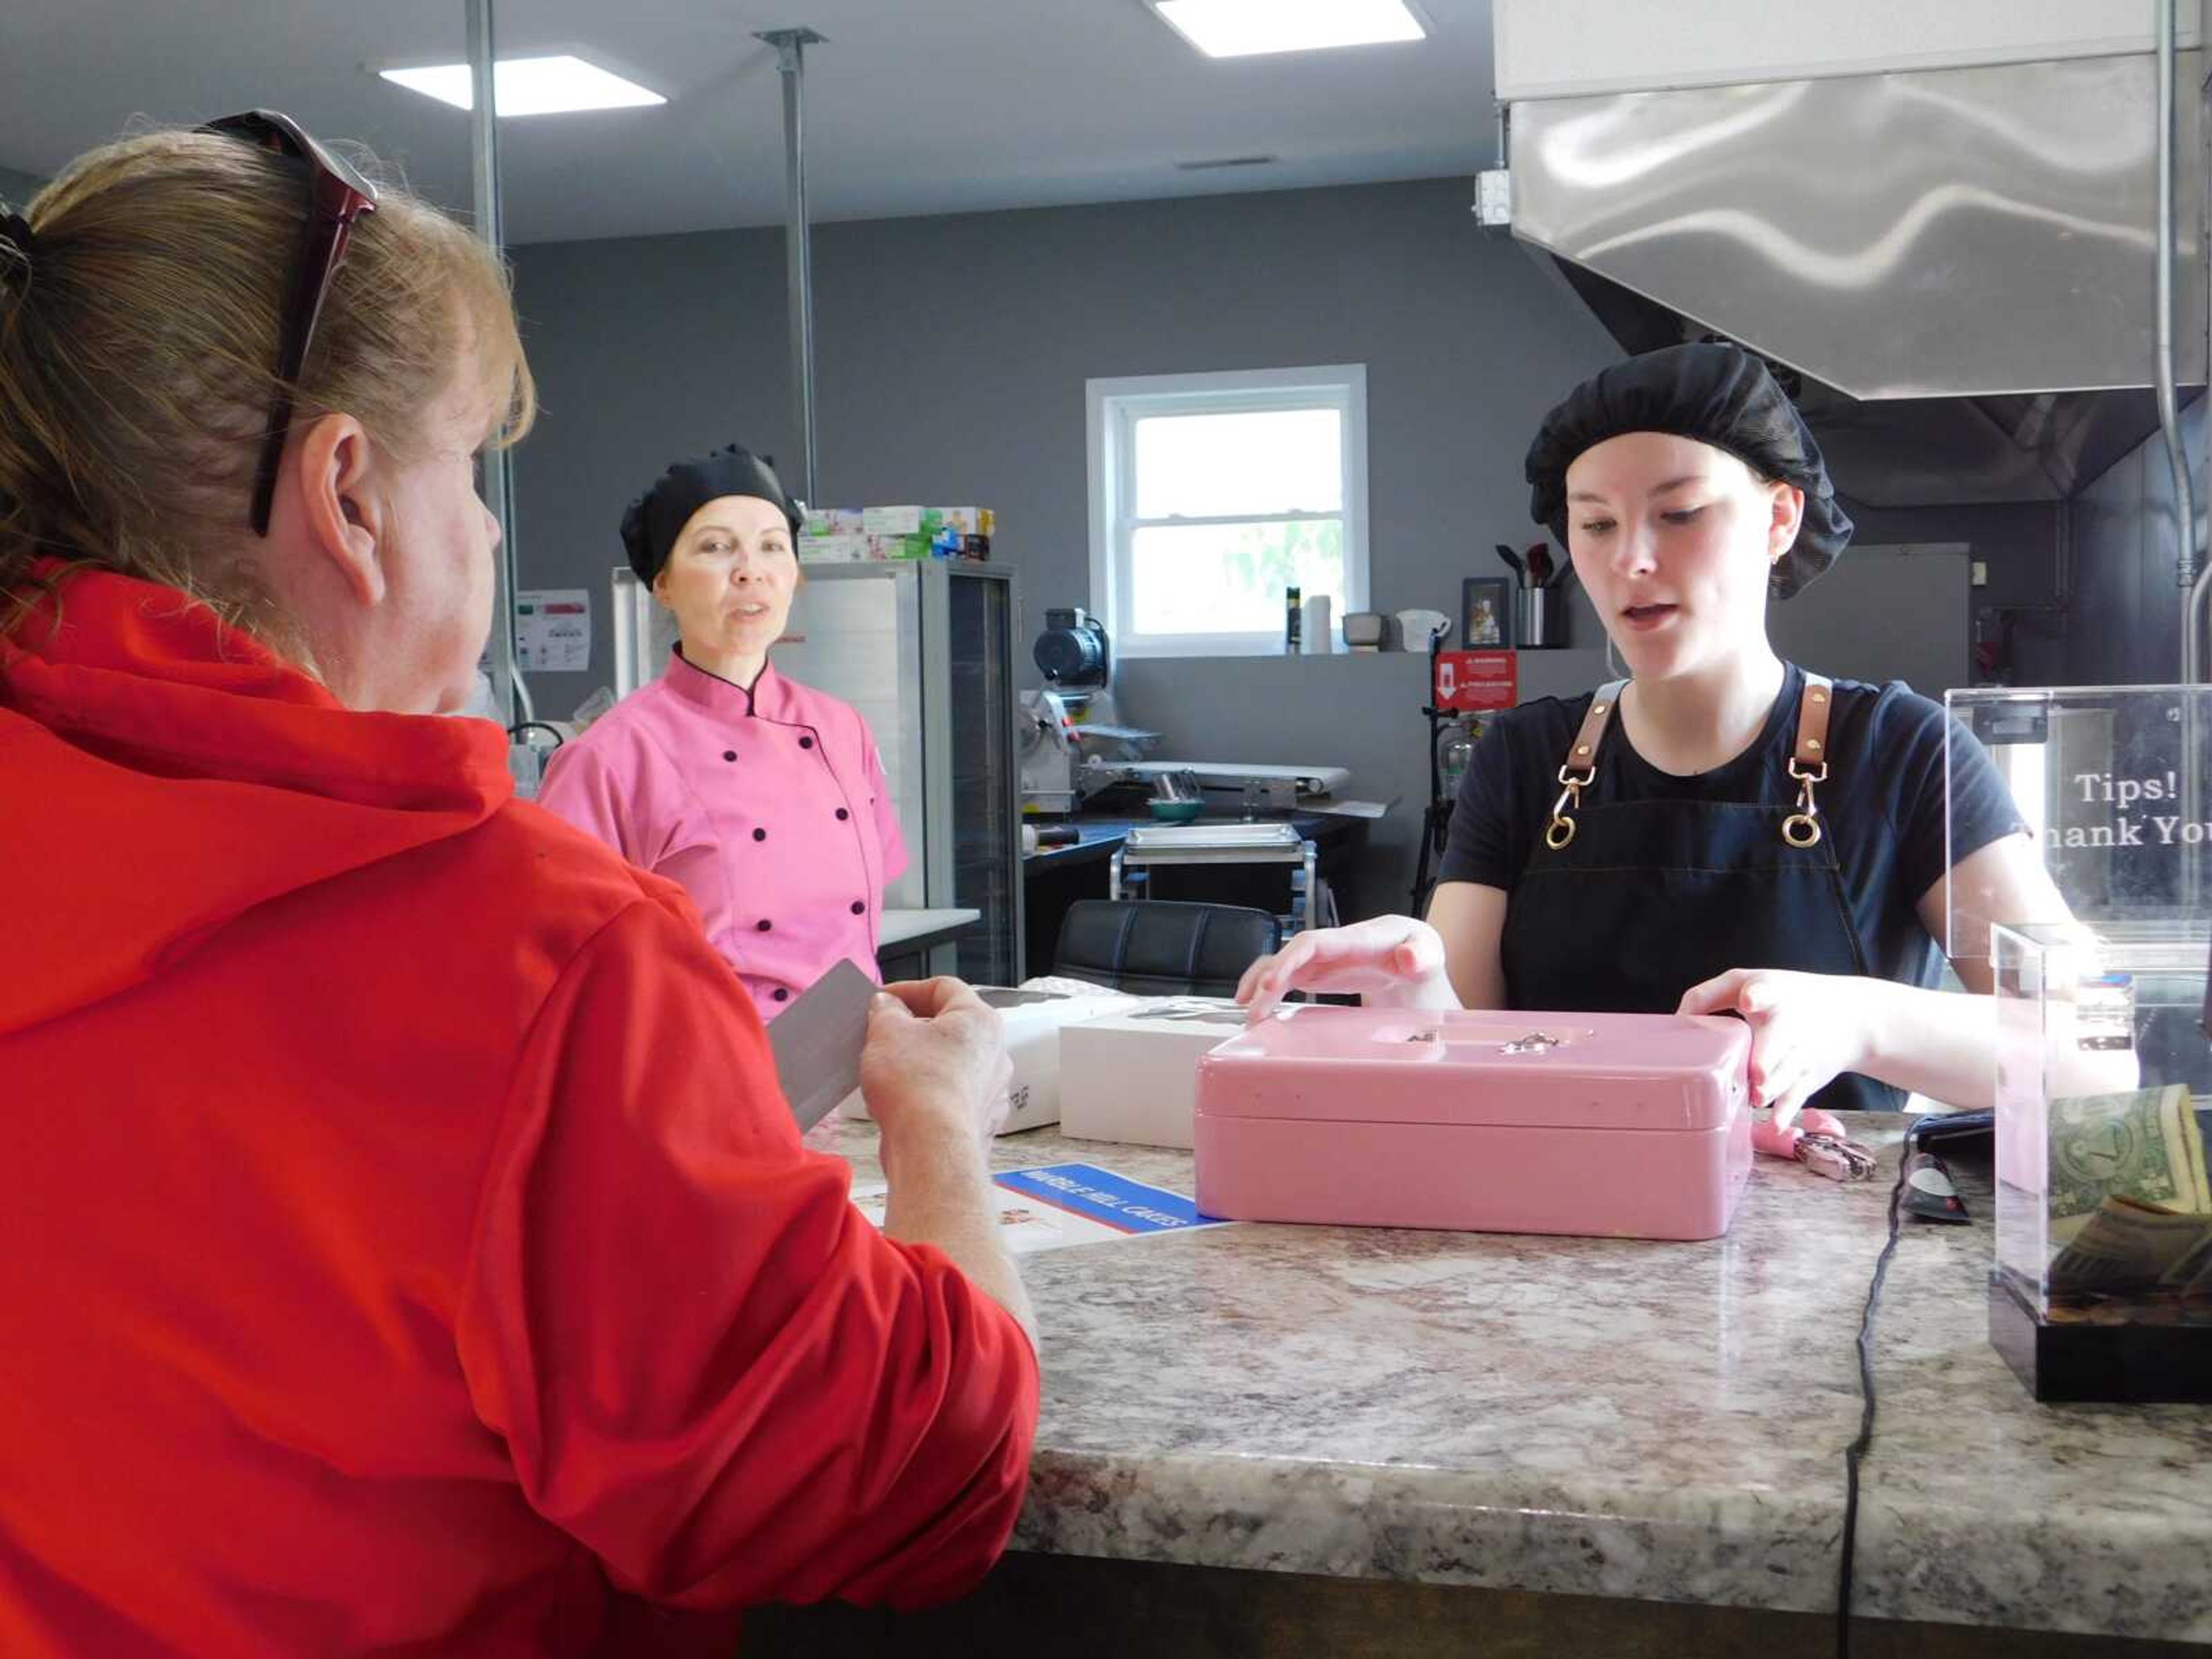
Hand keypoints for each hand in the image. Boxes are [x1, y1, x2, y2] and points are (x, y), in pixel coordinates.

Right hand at [860, 977, 1011, 1145]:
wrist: (930, 1149)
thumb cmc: (915, 1085)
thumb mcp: (886, 1031)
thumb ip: (886, 1010)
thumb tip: (888, 1005)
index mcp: (979, 1020)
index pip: (944, 988)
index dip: (908, 989)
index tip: (883, 1000)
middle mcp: (995, 1053)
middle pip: (951, 1028)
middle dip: (914, 1029)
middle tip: (882, 1034)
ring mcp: (992, 1090)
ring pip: (952, 1065)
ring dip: (921, 1063)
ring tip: (888, 1071)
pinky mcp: (980, 1122)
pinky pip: (952, 1098)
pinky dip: (929, 1096)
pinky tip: (902, 1102)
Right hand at [1235, 915, 1451, 1019]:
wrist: (1416, 960)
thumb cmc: (1421, 953)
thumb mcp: (1430, 952)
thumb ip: (1421, 954)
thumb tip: (1408, 958)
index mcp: (1356, 939)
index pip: (1312, 943)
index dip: (1288, 960)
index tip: (1271, 983)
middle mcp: (1332, 946)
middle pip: (1290, 956)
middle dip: (1266, 978)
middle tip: (1253, 1007)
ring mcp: (1323, 960)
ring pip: (1282, 966)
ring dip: (1261, 986)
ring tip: (1249, 1014)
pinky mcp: (1319, 974)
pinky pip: (1287, 979)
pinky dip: (1268, 992)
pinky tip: (1256, 1010)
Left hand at [1675, 968, 1881, 1125]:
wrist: (1851, 1017)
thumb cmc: (1783, 999)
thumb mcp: (1748, 983)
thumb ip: (1708, 996)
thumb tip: (1676, 1021)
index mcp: (1771, 995)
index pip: (1765, 990)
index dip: (1756, 995)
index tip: (1750, 1000)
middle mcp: (1789, 1025)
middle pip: (1777, 1041)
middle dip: (1766, 1057)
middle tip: (1757, 1073)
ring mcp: (1801, 1053)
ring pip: (1786, 1074)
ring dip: (1771, 1088)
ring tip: (1756, 1097)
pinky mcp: (1809, 1077)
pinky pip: (1796, 1096)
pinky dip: (1786, 1110)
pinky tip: (1775, 1124)